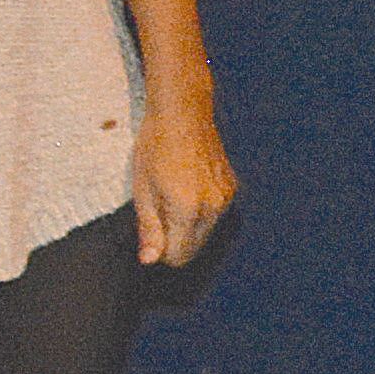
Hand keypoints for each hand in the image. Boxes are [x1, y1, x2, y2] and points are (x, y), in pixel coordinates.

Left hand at [130, 106, 236, 267]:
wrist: (183, 112)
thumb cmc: (155, 147)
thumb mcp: (142, 189)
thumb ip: (149, 228)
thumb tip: (149, 261)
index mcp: (187, 209)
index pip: (178, 256)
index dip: (159, 251)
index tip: (150, 231)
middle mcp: (213, 207)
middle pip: (193, 249)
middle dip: (174, 240)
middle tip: (158, 210)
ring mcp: (226, 197)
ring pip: (205, 233)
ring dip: (187, 226)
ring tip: (172, 194)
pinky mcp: (232, 187)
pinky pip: (214, 214)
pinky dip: (200, 210)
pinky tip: (188, 184)